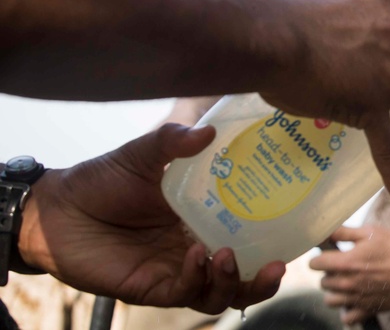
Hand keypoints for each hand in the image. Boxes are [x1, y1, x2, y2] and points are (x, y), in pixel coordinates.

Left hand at [18, 124, 285, 313]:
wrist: (58, 209)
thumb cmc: (103, 180)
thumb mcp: (144, 154)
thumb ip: (173, 141)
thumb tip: (208, 131)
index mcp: (205, 217)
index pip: (251, 233)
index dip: (276, 237)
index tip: (298, 226)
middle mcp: (198, 247)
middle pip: (244, 273)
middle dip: (265, 277)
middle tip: (279, 263)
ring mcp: (178, 270)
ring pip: (221, 292)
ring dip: (234, 280)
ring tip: (228, 255)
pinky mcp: (154, 287)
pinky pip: (187, 292)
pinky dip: (199, 278)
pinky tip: (199, 255)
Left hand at [310, 225, 389, 323]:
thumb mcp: (370, 232)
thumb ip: (344, 232)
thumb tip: (324, 231)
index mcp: (345, 262)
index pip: (314, 264)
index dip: (320, 257)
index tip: (328, 255)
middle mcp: (347, 283)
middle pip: (323, 282)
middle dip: (330, 274)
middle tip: (345, 266)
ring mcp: (357, 299)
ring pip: (330, 300)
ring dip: (336, 292)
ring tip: (349, 283)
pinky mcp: (368, 310)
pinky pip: (347, 318)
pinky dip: (348, 310)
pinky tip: (356, 299)